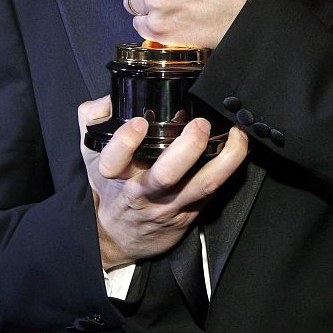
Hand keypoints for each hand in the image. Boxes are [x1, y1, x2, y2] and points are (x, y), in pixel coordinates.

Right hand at [79, 95, 248, 268]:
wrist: (118, 236)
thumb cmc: (110, 187)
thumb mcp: (92, 154)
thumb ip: (94, 118)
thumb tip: (112, 96)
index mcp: (116, 175)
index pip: (115, 160)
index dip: (126, 142)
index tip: (138, 122)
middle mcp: (144, 191)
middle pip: (166, 175)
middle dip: (187, 148)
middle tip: (200, 124)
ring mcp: (170, 203)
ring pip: (202, 185)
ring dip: (224, 159)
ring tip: (237, 134)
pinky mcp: (190, 212)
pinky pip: (215, 190)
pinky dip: (231, 167)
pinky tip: (240, 146)